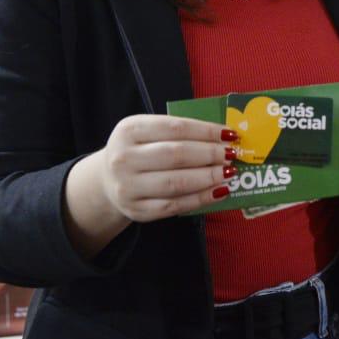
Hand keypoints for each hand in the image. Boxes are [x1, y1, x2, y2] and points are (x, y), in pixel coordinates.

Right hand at [64, 115, 234, 257]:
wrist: (107, 180)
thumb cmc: (138, 150)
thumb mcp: (147, 132)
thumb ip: (178, 132)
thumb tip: (223, 137)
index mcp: (129, 130)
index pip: (175, 128)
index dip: (206, 131)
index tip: (230, 134)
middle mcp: (124, 158)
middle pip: (176, 155)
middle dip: (210, 154)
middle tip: (232, 155)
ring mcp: (128, 187)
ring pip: (176, 182)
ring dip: (208, 177)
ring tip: (228, 172)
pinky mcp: (137, 210)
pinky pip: (175, 205)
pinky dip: (201, 199)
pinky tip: (218, 191)